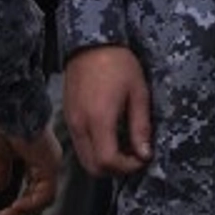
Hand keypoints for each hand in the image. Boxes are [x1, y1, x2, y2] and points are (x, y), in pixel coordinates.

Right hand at [0, 124, 61, 214]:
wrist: (10, 105)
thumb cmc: (6, 119)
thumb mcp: (1, 152)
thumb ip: (1, 170)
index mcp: (39, 158)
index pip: (36, 190)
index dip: (21, 204)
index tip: (2, 214)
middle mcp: (48, 161)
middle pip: (41, 197)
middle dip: (21, 211)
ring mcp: (50, 162)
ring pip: (45, 198)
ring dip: (25, 210)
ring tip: (7, 214)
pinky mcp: (49, 163)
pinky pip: (46, 193)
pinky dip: (30, 204)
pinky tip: (15, 207)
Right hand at [63, 44, 152, 176]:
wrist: (91, 44)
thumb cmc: (119, 64)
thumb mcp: (138, 92)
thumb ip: (141, 126)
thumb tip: (145, 154)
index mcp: (99, 119)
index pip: (107, 161)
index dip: (127, 167)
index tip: (142, 159)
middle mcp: (80, 126)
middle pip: (92, 167)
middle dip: (115, 170)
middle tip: (134, 157)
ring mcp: (71, 123)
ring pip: (84, 159)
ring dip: (104, 161)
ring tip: (125, 147)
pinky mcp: (68, 118)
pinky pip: (80, 145)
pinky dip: (95, 150)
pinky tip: (111, 136)